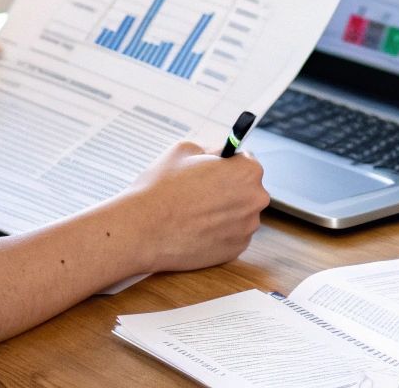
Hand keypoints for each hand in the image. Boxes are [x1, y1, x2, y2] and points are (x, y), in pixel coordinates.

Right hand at [119, 141, 268, 272]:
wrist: (143, 230)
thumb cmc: (162, 189)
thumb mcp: (185, 150)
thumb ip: (211, 149)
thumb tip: (221, 154)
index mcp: (247, 171)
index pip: (246, 161)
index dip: (227, 164)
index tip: (213, 170)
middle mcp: (255, 200)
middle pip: (246, 189)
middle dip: (228, 188)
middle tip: (200, 191)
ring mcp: (247, 228)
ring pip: (240, 213)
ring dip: (224, 211)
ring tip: (195, 211)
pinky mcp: (236, 250)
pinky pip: (232, 234)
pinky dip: (219, 231)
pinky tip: (196, 228)